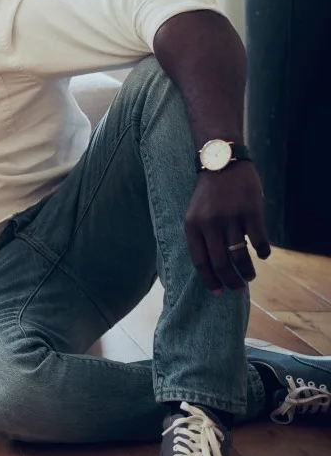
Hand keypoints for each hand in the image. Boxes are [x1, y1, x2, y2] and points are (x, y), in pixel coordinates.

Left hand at [185, 162, 270, 293]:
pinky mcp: (251, 212)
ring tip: (249, 277)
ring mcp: (231, 218)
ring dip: (246, 271)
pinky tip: (263, 255)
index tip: (218, 292)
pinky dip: (262, 252)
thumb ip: (200, 237)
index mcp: (192, 227)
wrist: (222, 163)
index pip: (200, 262)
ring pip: (240, 255)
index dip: (209, 280)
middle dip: (229, 281)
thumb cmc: (208, 194)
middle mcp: (210, 225)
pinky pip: (258, 240)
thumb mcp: (194, 214)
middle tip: (238, 289)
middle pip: (220, 263)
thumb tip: (211, 266)